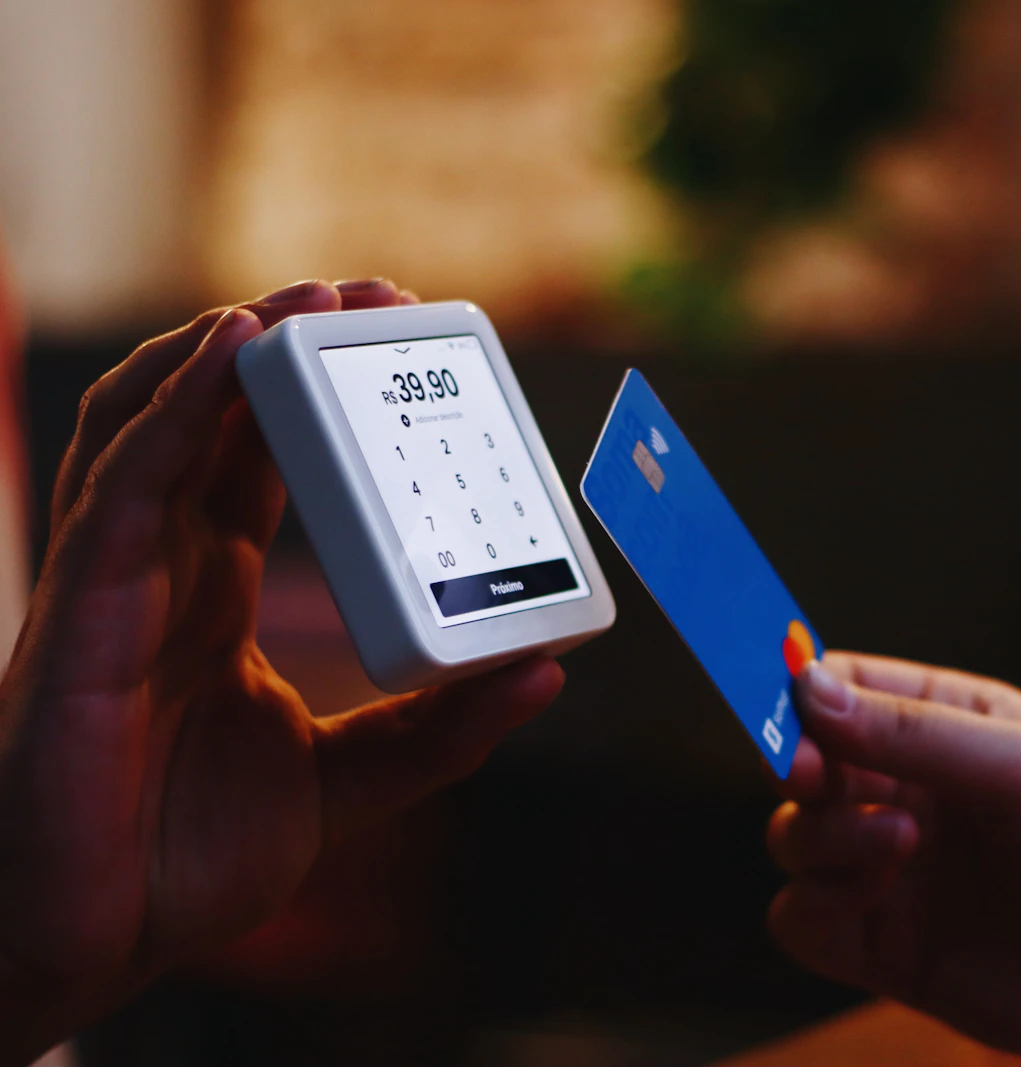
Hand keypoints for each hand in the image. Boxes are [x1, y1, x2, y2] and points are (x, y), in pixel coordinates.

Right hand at [0, 280, 561, 1062]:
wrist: (90, 946)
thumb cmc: (186, 861)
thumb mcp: (348, 782)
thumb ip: (440, 731)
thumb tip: (548, 670)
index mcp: (211, 589)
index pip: (263, 459)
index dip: (318, 392)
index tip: (393, 343)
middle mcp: (159, 567)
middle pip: (207, 416)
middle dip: (279, 341)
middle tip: (367, 293)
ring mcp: (111, 579)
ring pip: (149, 421)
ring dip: (224, 346)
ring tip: (307, 297)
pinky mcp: (75, 610)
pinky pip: (122, 481)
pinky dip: (176, 406)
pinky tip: (231, 347)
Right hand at [767, 654, 1020, 1066]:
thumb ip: (912, 732)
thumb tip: (806, 686)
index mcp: (952, 725)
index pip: (846, 686)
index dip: (802, 691)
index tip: (785, 705)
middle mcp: (916, 792)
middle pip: (806, 762)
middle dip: (801, 768)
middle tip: (820, 780)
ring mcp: (899, 871)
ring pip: (795, 839)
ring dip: (821, 839)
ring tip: (899, 849)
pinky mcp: (889, 947)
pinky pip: (803, 921)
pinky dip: (813, 908)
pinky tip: (872, 900)